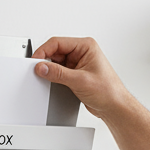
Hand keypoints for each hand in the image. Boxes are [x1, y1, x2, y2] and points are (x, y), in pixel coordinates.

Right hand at [32, 35, 149, 149]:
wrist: (115, 107)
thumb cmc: (108, 91)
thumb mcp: (80, 80)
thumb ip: (58, 73)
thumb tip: (41, 67)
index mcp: (86, 46)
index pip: (58, 42)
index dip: (43, 51)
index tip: (35, 60)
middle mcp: (82, 52)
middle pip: (55, 51)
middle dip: (45, 61)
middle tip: (37, 70)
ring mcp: (78, 63)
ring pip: (56, 62)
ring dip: (50, 69)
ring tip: (47, 77)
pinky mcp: (76, 73)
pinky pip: (59, 71)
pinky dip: (54, 76)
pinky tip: (53, 81)